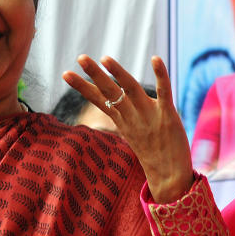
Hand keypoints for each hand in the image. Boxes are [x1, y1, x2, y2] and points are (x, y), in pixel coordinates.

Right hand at [63, 55, 193, 201]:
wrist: (169, 177)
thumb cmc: (153, 155)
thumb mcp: (133, 133)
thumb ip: (126, 116)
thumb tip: (117, 105)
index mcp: (122, 120)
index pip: (99, 100)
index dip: (82, 86)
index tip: (65, 73)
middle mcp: (132, 116)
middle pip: (110, 92)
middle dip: (95, 75)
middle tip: (80, 57)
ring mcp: (149, 115)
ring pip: (131, 89)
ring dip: (118, 73)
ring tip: (105, 58)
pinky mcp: (168, 115)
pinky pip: (164, 92)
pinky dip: (161, 75)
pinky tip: (156, 59)